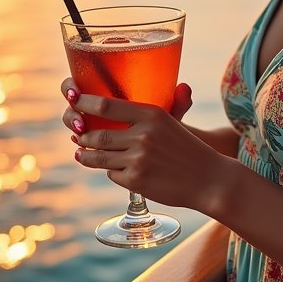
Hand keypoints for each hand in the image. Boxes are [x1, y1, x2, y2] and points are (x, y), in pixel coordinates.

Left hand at [60, 80, 222, 211]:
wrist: (209, 179)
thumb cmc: (186, 148)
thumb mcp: (169, 122)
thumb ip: (142, 115)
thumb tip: (107, 107)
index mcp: (151, 114)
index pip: (106, 105)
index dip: (84, 103)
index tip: (73, 100)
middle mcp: (143, 135)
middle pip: (97, 134)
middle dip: (82, 136)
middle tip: (77, 135)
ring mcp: (138, 159)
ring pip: (99, 157)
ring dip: (87, 156)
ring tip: (82, 153)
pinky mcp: (136, 181)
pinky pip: (112, 174)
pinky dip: (111, 172)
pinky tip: (117, 169)